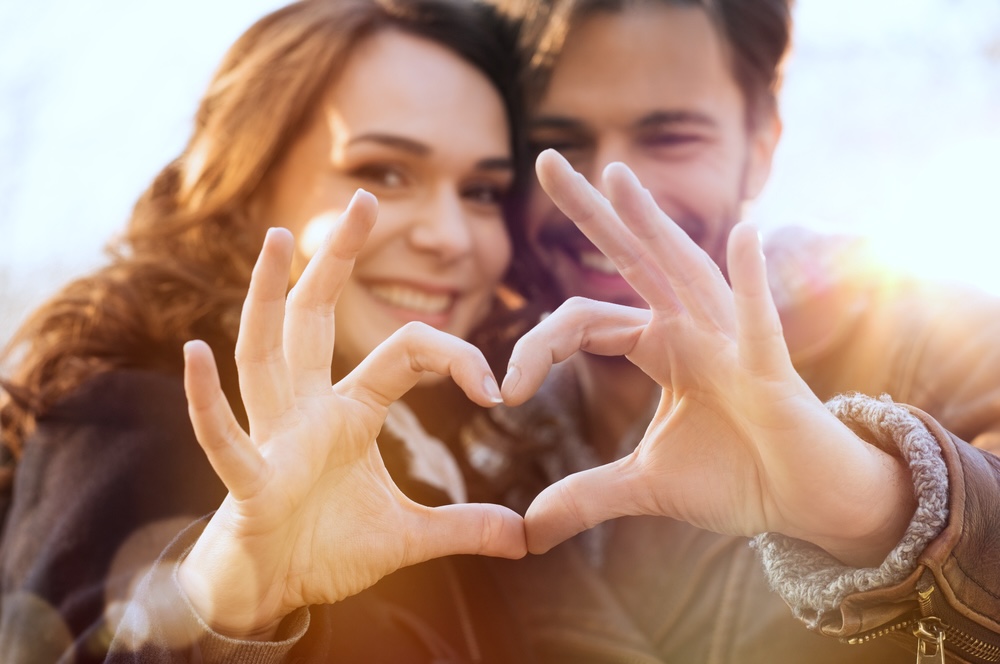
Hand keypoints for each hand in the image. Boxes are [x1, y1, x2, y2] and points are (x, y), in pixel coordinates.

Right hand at [179, 190, 525, 638]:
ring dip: (270, 297)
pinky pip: (226, 436)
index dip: (454, 357)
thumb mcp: (407, 537)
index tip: (495, 389)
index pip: (405, 352)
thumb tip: (524, 538)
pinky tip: (197, 352)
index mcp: (349, 411)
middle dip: (338, 259)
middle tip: (364, 198)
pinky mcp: (249, 482)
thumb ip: (463, 528)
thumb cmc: (325, 549)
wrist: (270, 592)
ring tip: (279, 239)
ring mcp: (273, 438)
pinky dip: (209, 400)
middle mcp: (307, 410)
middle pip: (317, 319)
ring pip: (266, 354)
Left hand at [507, 150, 914, 565]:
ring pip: (685, 270)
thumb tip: (526, 530)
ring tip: (617, 176)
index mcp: (659, 345)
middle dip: (589, 212)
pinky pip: (757, 320)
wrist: (804, 504)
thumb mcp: (646, 485)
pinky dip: (750, 282)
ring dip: (652, 224)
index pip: (583, 322)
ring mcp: (731, 340)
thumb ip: (586, 497)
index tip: (505, 393)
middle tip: (544, 159)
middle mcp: (691, 328)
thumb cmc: (737, 476)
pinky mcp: (769, 370)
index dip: (537, 350)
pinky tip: (743, 232)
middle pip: (631, 259)